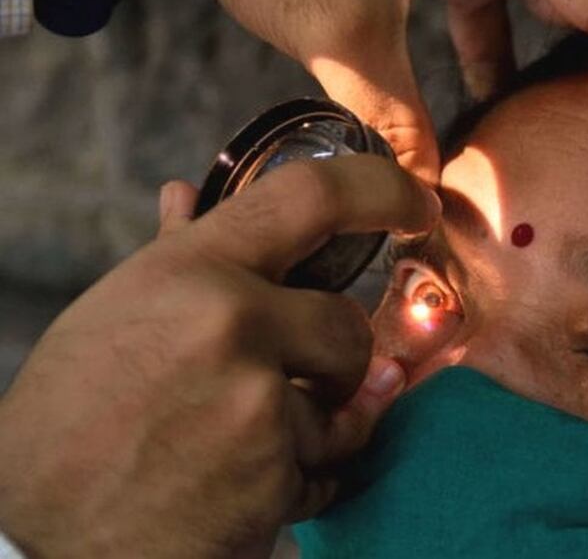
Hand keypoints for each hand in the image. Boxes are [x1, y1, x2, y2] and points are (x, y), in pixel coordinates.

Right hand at [0, 157, 436, 556]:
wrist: (47, 536)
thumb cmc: (72, 421)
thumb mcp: (114, 317)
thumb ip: (176, 256)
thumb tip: (189, 197)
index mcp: (190, 271)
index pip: (311, 197)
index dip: (378, 191)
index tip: (413, 204)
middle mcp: (232, 323)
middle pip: (348, 324)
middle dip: (331, 360)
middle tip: (281, 383)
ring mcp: (259, 401)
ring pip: (344, 402)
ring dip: (308, 426)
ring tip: (226, 440)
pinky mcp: (277, 474)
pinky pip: (327, 467)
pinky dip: (293, 479)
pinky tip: (229, 482)